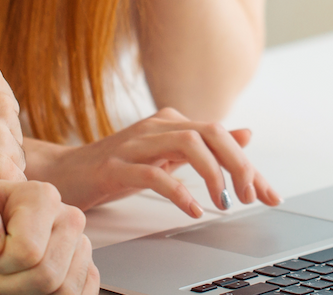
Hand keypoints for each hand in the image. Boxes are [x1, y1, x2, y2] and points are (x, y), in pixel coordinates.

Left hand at [0, 174, 97, 294]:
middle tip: (0, 265)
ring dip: (30, 293)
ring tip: (15, 275)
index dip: (0, 262)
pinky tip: (32, 286)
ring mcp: (80, 244)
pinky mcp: (86, 269)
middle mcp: (69, 217)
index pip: (28, 252)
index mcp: (42, 195)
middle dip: (13, 283)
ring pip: (65, 291)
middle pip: (48, 275)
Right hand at [26, 108, 280, 217]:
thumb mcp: (167, 155)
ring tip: (224, 203)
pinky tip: (193, 209)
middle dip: (239, 165)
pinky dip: (178, 191)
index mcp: (172, 122)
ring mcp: (135, 143)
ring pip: (188, 145)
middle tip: (251, 197)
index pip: (222, 135)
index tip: (270, 195)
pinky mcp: (115, 166)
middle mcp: (156, 125)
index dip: (250, 165)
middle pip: (212, 133)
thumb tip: (245, 135)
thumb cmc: (116, 167)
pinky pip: (153, 174)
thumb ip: (205, 145)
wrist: (61, 173)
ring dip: (214, 175)